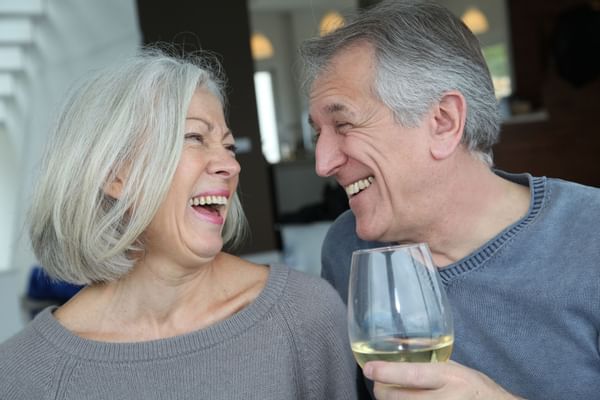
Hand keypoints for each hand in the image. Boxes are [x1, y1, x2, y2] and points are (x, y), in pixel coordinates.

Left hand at [363, 360, 524, 399]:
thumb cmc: (476, 388)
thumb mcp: (456, 369)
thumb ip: (430, 361)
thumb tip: (396, 345)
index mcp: (450, 378)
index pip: (414, 375)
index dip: (388, 372)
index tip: (368, 368)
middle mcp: (445, 399)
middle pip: (399, 398)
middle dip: (382, 389)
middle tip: (378, 381)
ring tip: (390, 392)